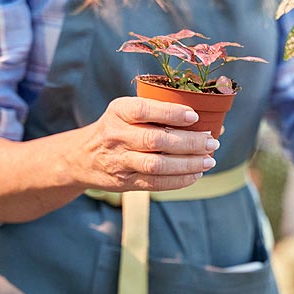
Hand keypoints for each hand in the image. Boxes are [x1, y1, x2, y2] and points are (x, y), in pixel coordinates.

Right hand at [73, 97, 218, 191]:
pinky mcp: (124, 182)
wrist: (82, 158)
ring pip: (157, 164)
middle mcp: (116, 135)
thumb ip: (162, 114)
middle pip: (156, 140)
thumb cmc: (118, 129)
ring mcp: (119, 161)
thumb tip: (212, 122)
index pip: (145, 109)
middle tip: (211, 142)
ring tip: (209, 160)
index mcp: (119, 111)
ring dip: (188, 163)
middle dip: (189, 142)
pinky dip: (179, 180)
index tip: (195, 116)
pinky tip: (196, 174)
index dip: (171, 113)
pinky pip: (155, 183)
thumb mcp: (128, 112)